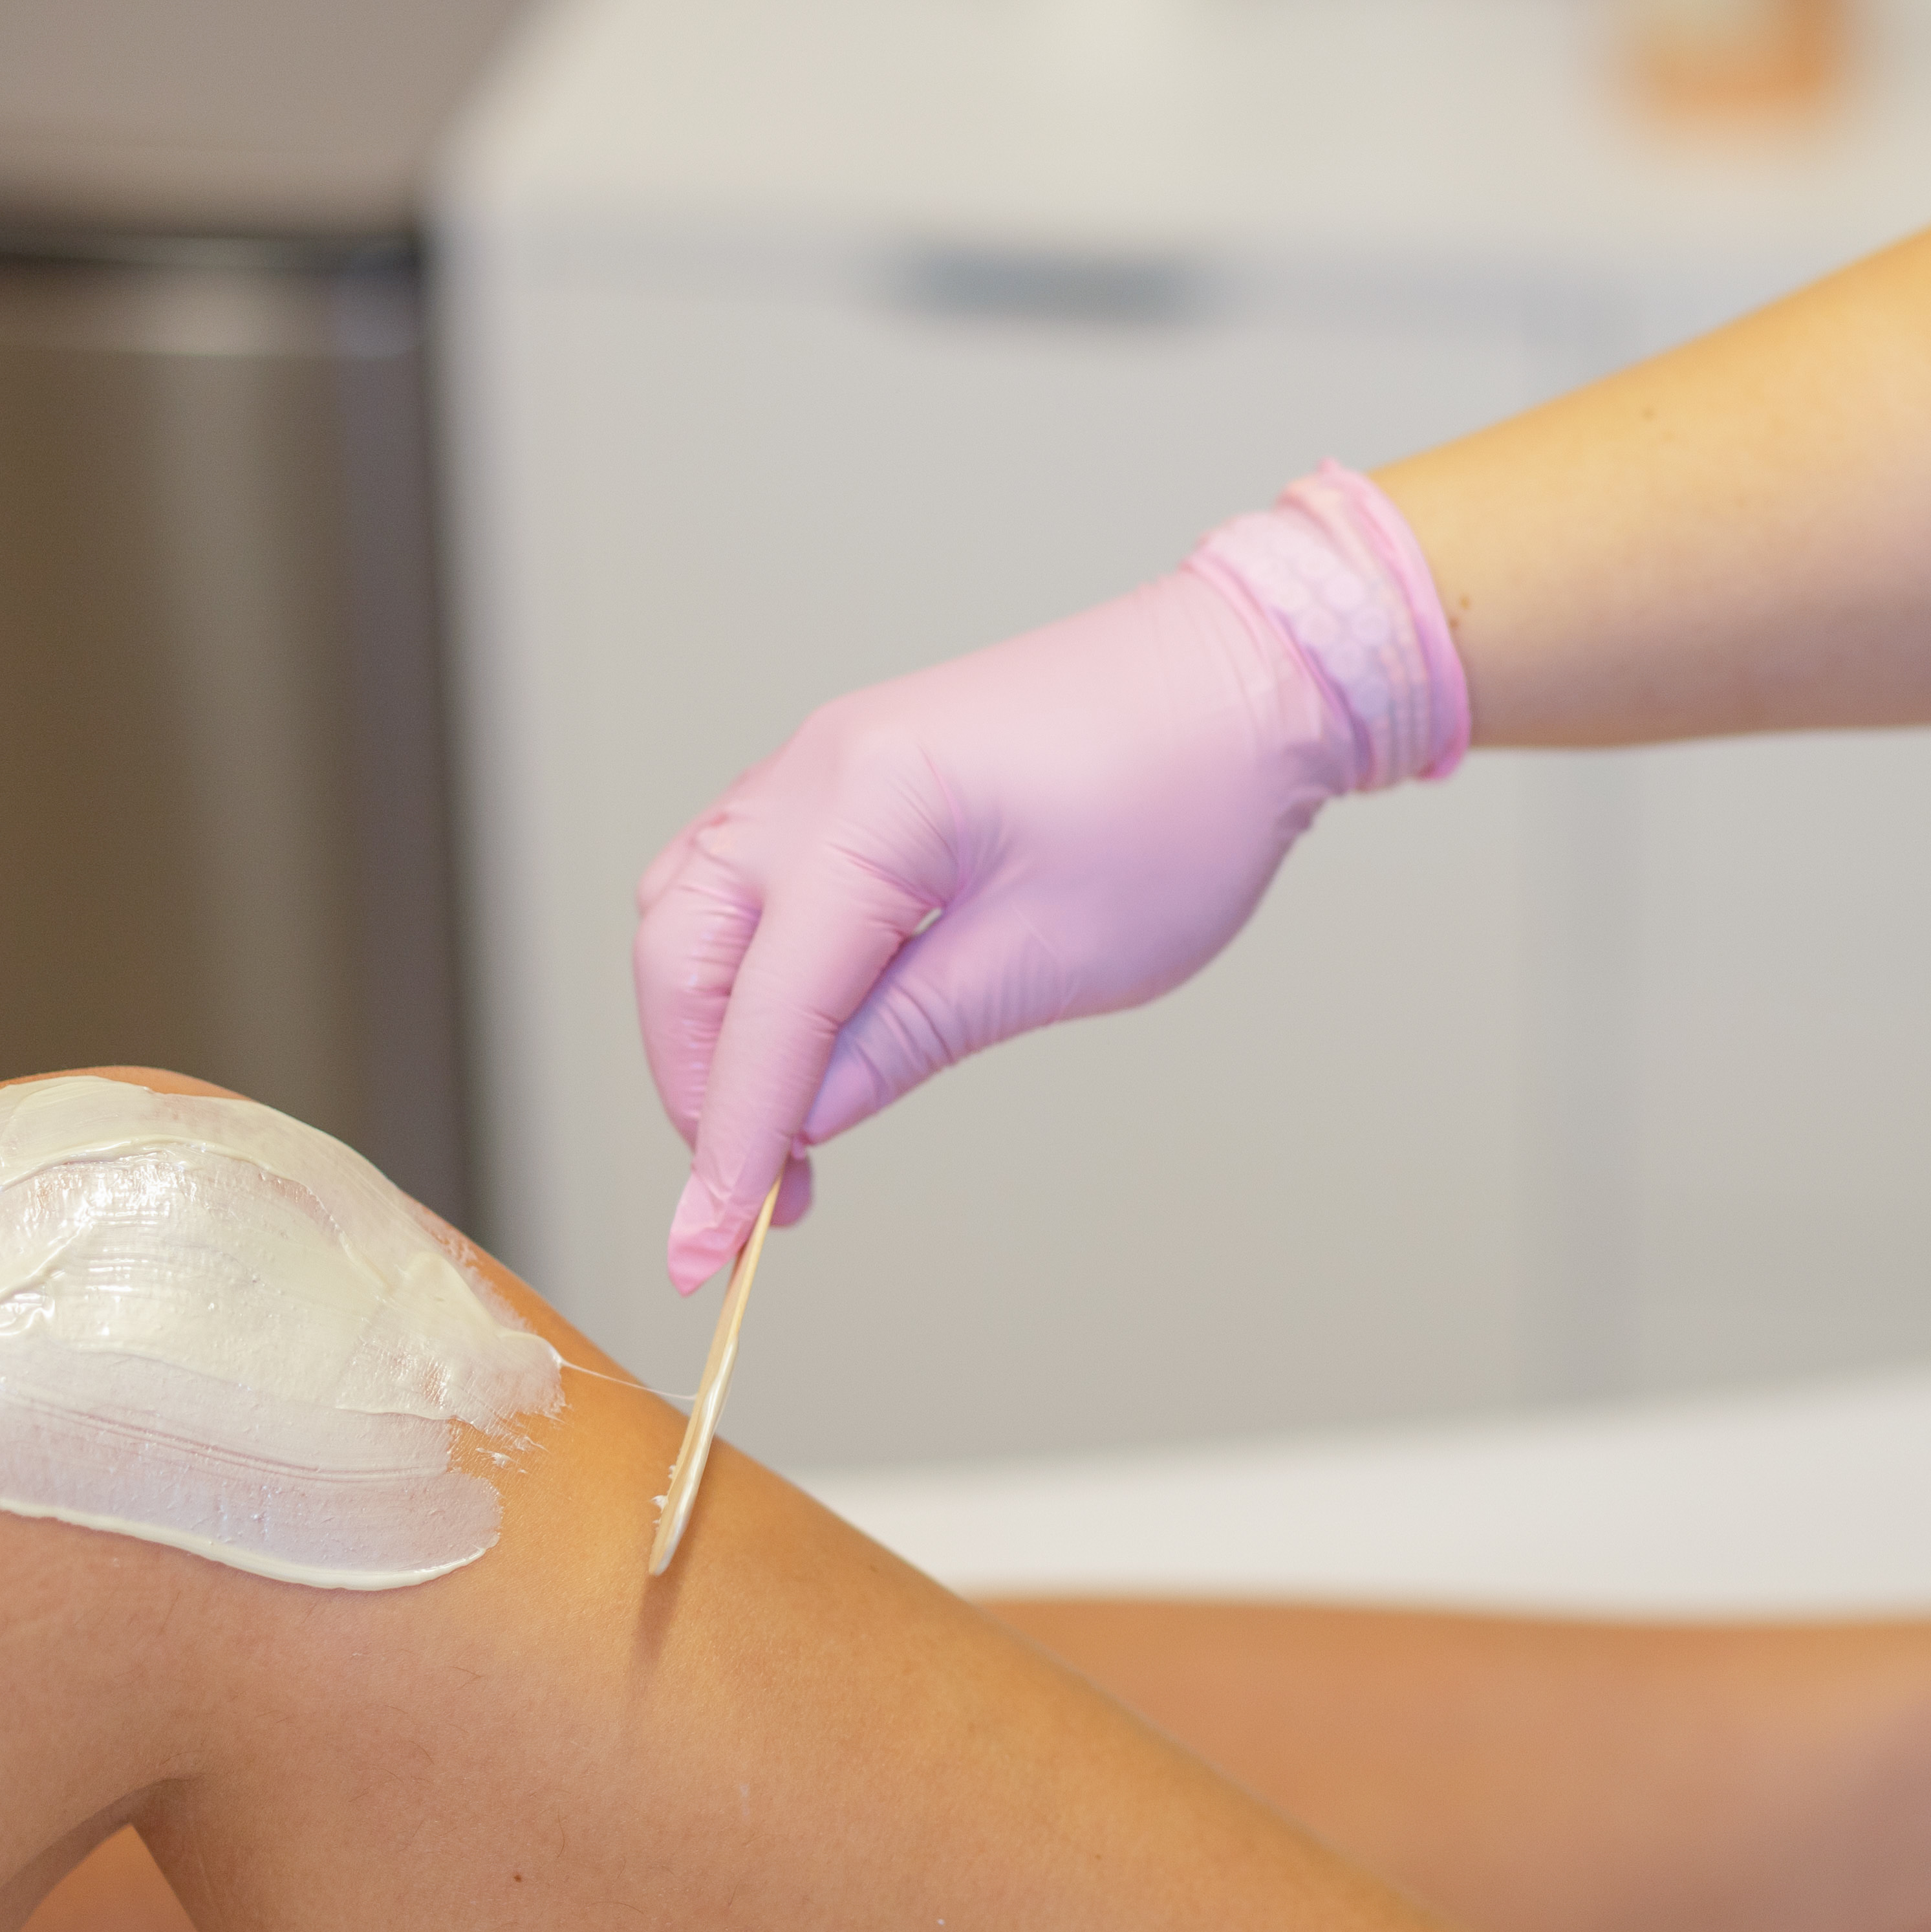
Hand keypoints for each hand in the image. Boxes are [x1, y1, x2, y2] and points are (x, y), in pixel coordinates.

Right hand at [631, 474, 1466, 1292]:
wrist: (1247, 679)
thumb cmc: (1180, 803)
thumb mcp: (1052, 955)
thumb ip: (909, 1038)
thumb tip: (805, 1118)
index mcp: (868, 804)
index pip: (766, 1005)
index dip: (731, 1140)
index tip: (704, 1253)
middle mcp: (817, 767)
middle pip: (683, 951)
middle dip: (698, 1087)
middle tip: (749, 1202)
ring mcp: (824, 760)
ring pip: (694, 911)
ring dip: (711, 1029)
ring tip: (777, 1134)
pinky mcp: (851, 775)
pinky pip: (746, 878)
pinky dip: (747, 971)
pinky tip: (802, 1044)